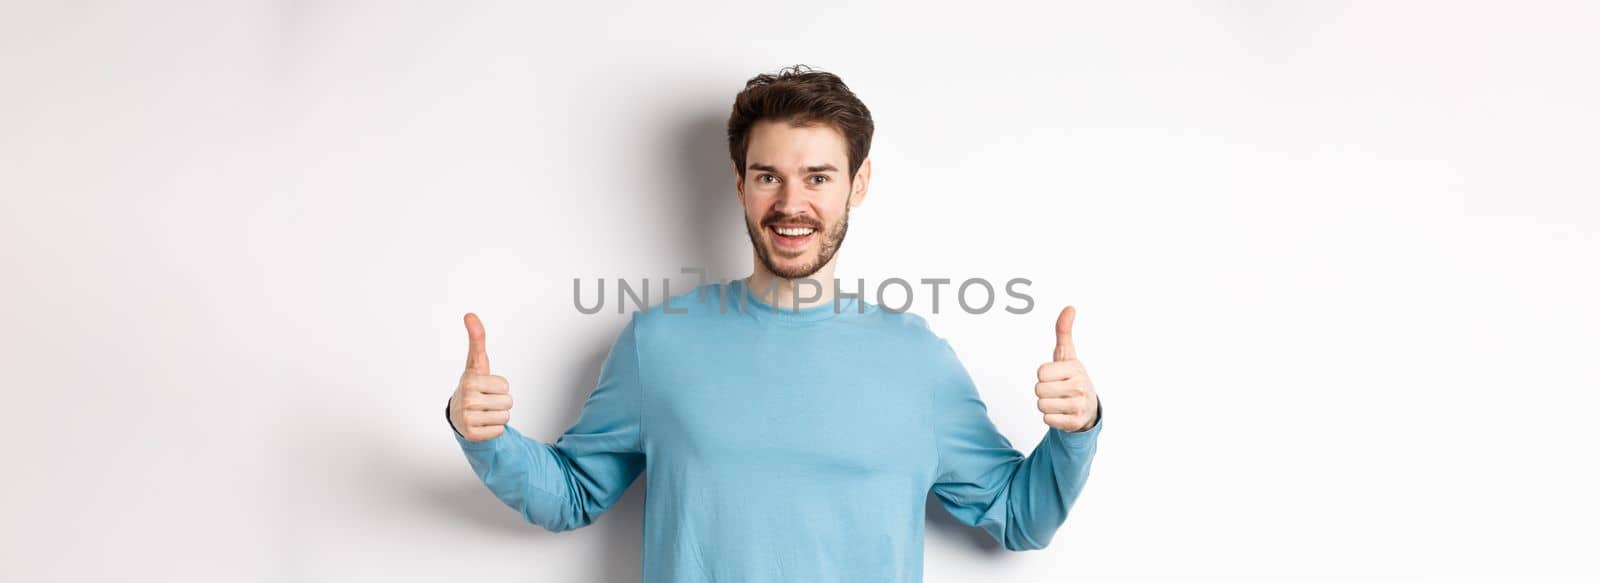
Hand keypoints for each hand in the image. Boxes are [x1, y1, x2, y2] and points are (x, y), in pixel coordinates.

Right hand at [450, 313, 512, 440]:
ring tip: (483, 412)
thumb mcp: (476, 363)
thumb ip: (477, 339)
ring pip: (506, 417)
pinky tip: (482, 424)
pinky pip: (499, 431)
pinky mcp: (472, 435)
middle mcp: (466, 400)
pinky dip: (494, 429)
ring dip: (498, 415)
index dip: (498, 386)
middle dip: (500, 402)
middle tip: (485, 401)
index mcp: (469, 381)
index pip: (505, 385)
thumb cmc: (473, 386)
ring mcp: (467, 419)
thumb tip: (470, 314)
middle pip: (508, 402)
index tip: (484, 386)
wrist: (458, 415)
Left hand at [1036, 305, 1098, 431]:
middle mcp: (1080, 386)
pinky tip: (1063, 413)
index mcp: (1075, 368)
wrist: (1089, 407)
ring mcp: (1079, 405)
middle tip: (1058, 390)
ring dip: (1047, 405)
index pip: (1040, 372)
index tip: (1056, 376)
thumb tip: (1069, 307)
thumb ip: (1064, 331)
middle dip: (1044, 391)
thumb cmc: (1072, 377)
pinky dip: (1051, 418)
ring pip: (1041, 406)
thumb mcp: (1068, 354)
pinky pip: (1047, 420)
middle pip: (1038, 390)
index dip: (1044, 375)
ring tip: (1060, 401)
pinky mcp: (1075, 422)